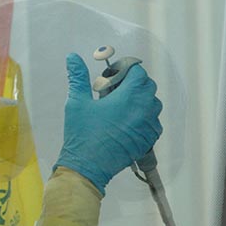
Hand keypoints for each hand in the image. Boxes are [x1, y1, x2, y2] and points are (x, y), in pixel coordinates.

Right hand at [54, 53, 162, 194]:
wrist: (87, 167)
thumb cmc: (82, 134)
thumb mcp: (77, 102)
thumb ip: (78, 77)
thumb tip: (72, 57)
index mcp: (130, 96)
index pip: (137, 71)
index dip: (124, 70)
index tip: (111, 76)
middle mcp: (145, 108)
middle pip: (147, 86)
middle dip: (133, 85)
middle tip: (114, 92)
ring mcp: (149, 126)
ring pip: (152, 104)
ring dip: (139, 101)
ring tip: (120, 108)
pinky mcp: (148, 140)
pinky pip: (153, 123)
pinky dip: (143, 119)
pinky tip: (125, 124)